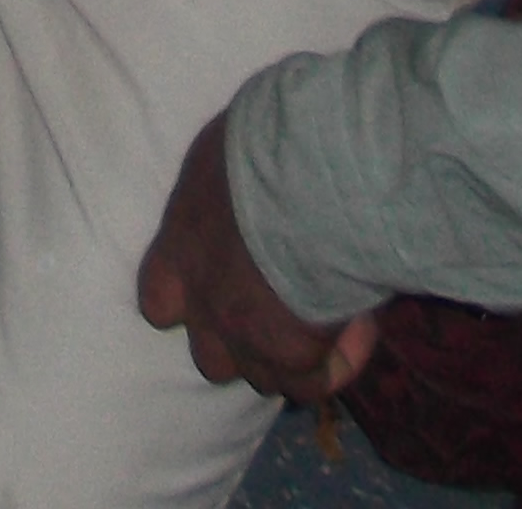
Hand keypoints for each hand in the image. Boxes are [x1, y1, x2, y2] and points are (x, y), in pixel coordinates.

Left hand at [138, 115, 379, 408]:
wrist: (310, 170)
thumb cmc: (266, 140)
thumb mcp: (227, 152)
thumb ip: (228, 186)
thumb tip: (247, 178)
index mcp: (180, 249)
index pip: (158, 302)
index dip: (186, 304)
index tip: (213, 289)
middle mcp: (204, 304)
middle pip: (211, 357)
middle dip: (241, 343)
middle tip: (278, 310)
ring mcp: (247, 338)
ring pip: (265, 378)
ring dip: (290, 355)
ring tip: (327, 315)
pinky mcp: (296, 355)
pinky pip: (318, 381)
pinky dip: (340, 360)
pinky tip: (363, 321)